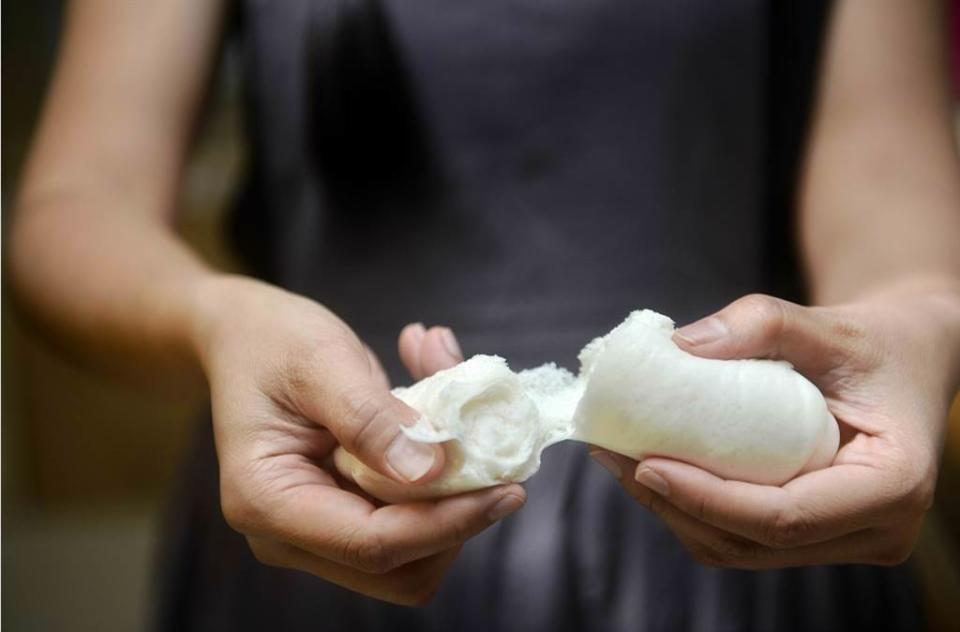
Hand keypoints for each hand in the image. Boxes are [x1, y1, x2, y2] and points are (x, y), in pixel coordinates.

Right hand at [193, 276, 524, 603]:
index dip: (446, 523)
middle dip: (456, 518)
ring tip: (456, 401)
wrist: (245, 334)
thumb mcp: (321, 362)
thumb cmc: (270, 340)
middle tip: (493, 454)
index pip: (371, 544)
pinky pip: (409, 515)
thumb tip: (431, 472)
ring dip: (454, 489)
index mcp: (267, 501)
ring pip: (413, 550)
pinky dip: (441, 473)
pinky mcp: (345, 510)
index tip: (506, 490)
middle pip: (398, 567)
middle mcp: (288, 531)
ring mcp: (317, 528)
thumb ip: (371, 419)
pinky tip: (440, 406)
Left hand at [592, 286, 959, 567]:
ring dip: (674, 511)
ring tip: (622, 461)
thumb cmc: (876, 343)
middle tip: (615, 457)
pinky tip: (654, 468)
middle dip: (674, 505)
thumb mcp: (828, 324)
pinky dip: (693, 508)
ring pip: (740, 549)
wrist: (906, 363)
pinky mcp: (817, 536)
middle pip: (752, 542)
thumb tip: (678, 346)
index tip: (645, 464)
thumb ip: (761, 323)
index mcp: (892, 486)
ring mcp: (846, 541)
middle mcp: (875, 532)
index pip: (785, 516)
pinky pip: (743, 537)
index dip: (707, 498)